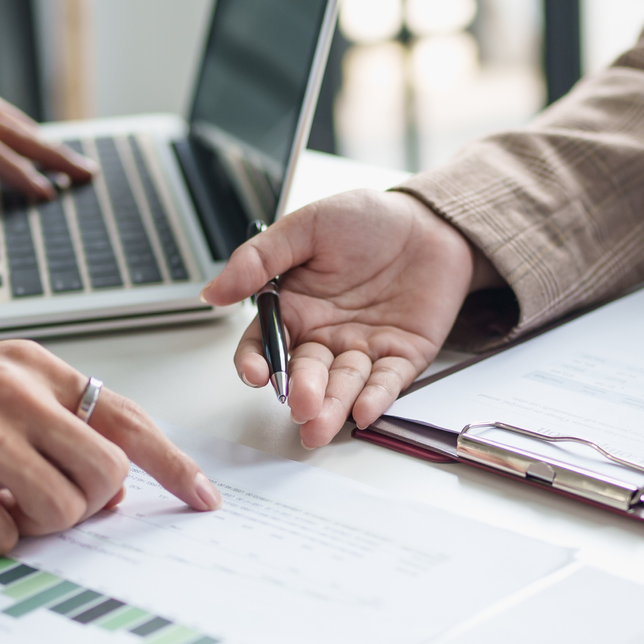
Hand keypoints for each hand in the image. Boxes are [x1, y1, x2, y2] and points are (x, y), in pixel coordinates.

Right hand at [0, 341, 220, 553]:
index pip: (127, 417)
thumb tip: (114, 485)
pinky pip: (2, 535)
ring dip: (31, 524)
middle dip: (85, 506)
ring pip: (62, 509)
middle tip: (40, 504)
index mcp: (34, 368)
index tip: (202, 497)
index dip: (173, 464)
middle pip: (106, 474)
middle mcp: (13, 392)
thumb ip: (55, 424)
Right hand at [201, 190, 499, 446]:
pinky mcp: (403, 356)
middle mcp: (326, 335)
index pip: (265, 346)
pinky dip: (376, 397)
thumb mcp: (306, 227)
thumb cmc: (368, 220)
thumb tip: (213, 291)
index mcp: (296, 308)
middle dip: (302, 392)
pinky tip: (364, 410)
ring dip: (332, 406)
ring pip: (343, 384)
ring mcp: (364, 348)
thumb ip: (259, 259)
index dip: (257, 362)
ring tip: (320, 424)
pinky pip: (388, 381)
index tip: (256, 373)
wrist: (430, 219)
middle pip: (306, 373)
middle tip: (300, 404)